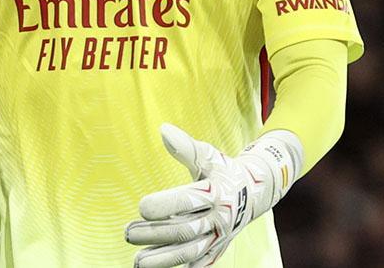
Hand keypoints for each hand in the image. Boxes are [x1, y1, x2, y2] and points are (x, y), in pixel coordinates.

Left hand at [125, 124, 300, 267]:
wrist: (254, 192)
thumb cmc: (223, 171)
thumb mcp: (208, 156)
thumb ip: (186, 147)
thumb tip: (163, 130)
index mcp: (216, 192)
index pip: (189, 201)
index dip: (166, 205)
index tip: (142, 207)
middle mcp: (219, 217)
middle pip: (185, 230)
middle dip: (155, 234)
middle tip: (128, 233)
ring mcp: (218, 236)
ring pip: (190, 252)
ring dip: (163, 259)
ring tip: (137, 262)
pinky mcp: (217, 249)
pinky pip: (199, 263)